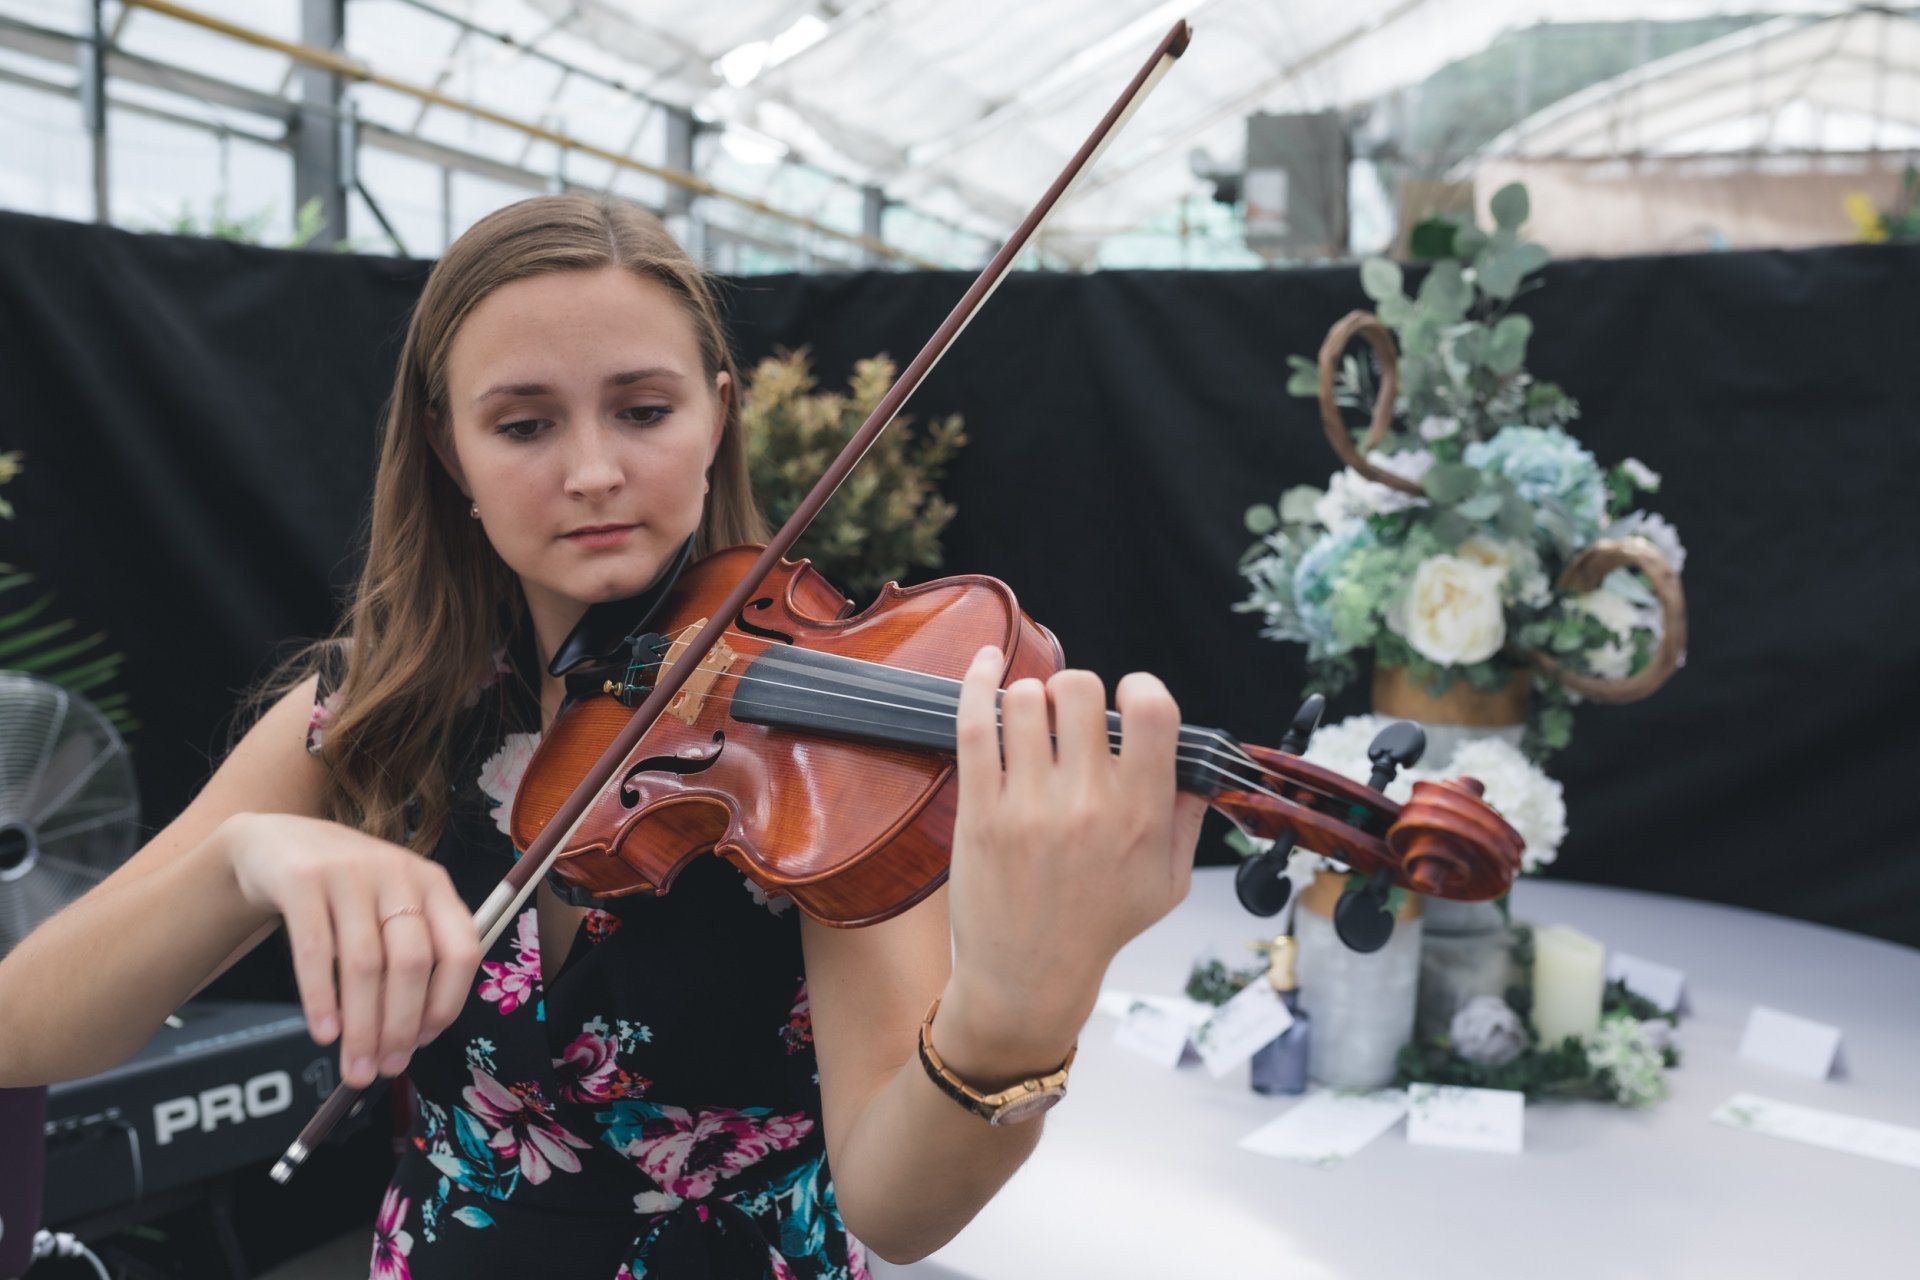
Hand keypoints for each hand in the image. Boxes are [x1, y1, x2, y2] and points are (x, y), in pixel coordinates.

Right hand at [222, 812, 482, 1088]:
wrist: (279, 843)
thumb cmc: (347, 891)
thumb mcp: (391, 908)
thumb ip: (410, 955)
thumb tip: (415, 1038)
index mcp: (434, 885)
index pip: (461, 949)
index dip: (447, 1002)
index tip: (425, 1042)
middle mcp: (399, 874)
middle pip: (411, 962)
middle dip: (400, 1026)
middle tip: (386, 1070)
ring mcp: (351, 873)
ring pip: (364, 963)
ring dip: (361, 1025)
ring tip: (355, 1067)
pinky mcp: (303, 880)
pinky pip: (314, 950)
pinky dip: (321, 998)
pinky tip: (324, 1033)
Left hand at [944, 644, 1207, 1060]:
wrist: (1029, 977)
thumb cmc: (1099, 927)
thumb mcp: (1169, 883)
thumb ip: (1187, 819)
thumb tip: (1200, 766)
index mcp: (1140, 815)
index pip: (1152, 712)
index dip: (1141, 687)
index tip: (1129, 697)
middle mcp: (1086, 804)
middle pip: (1080, 690)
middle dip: (1077, 689)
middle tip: (1071, 716)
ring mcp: (1028, 806)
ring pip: (1024, 700)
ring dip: (1030, 697)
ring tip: (1032, 721)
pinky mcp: (980, 811)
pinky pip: (973, 726)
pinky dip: (978, 683)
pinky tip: (986, 664)